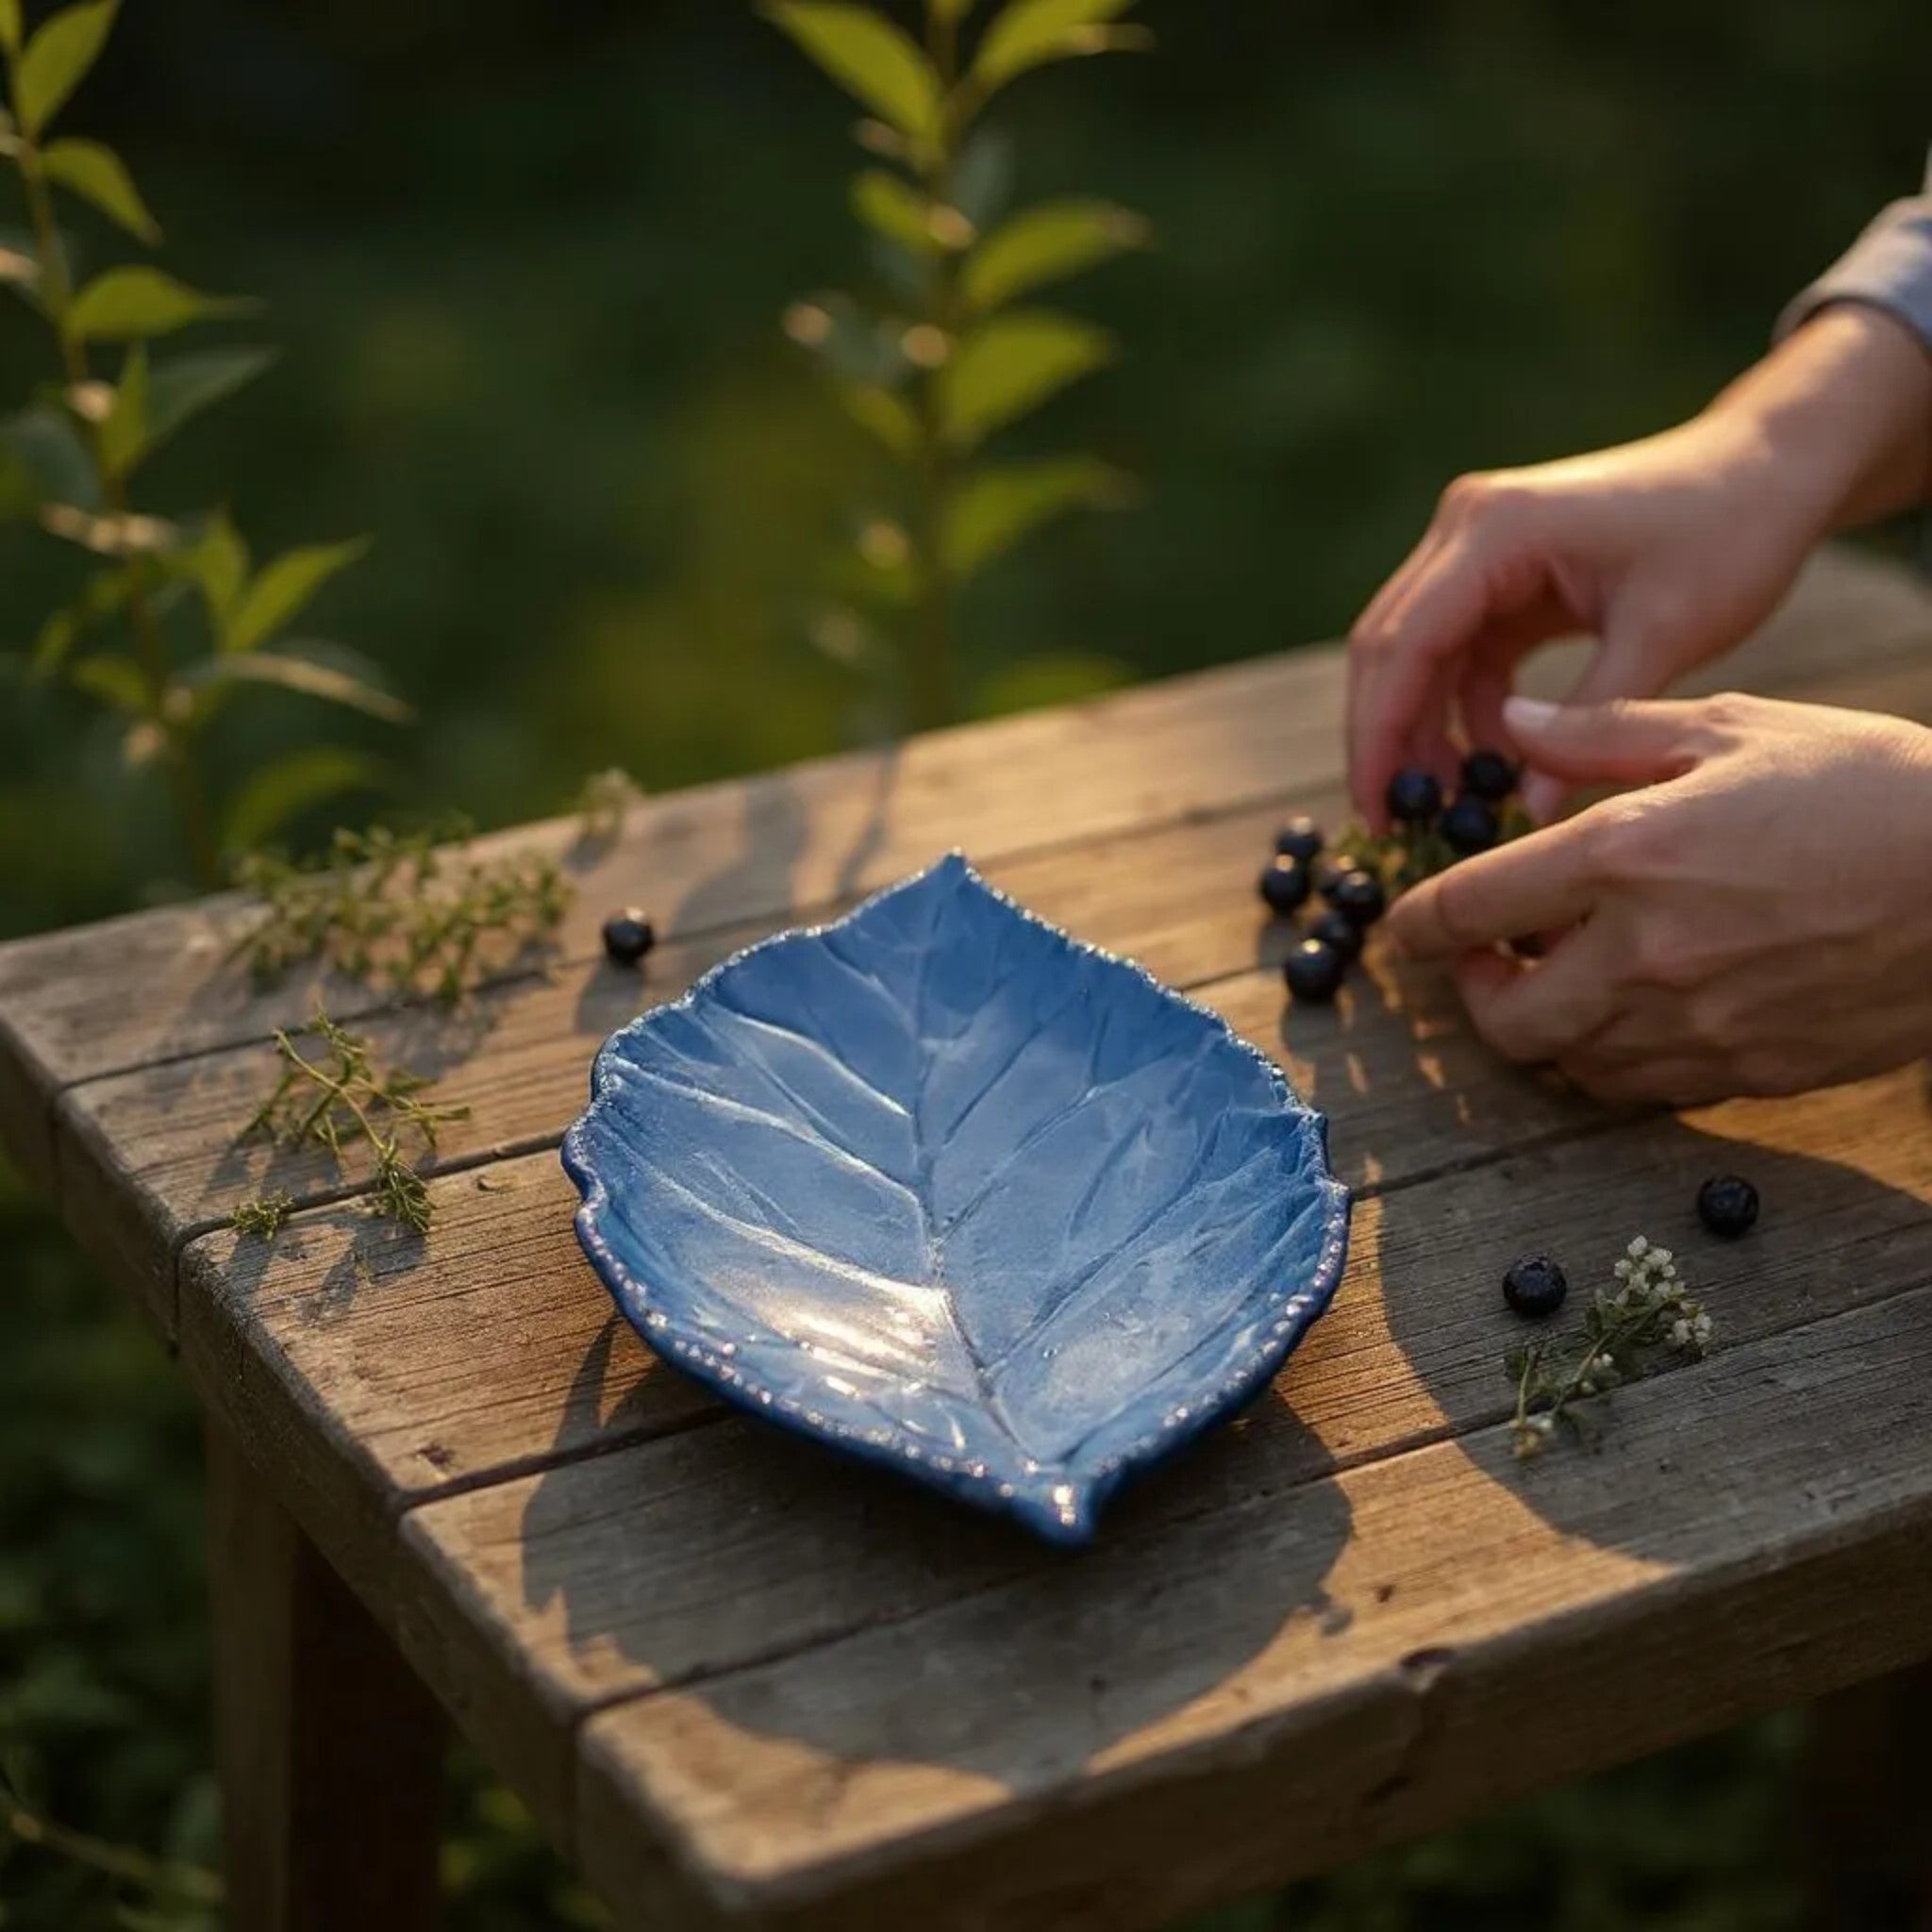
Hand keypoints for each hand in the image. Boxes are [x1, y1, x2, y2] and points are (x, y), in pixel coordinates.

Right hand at [1346, 423, 1819, 828]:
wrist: (1770, 468)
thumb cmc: (1730, 534)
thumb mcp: (1663, 637)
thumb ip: (1589, 727)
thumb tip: (1525, 820)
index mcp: (1494, 529)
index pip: (1402, 645)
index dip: (1380, 737)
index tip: (1377, 813)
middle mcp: (1466, 528)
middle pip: (1387, 650)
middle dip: (1384, 742)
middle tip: (1392, 825)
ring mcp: (1477, 548)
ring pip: (1415, 657)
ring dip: (1424, 733)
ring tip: (1448, 808)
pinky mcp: (1499, 574)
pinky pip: (1458, 655)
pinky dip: (1467, 714)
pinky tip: (1492, 767)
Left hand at [1387, 691, 1931, 1105]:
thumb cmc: (1867, 785)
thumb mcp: (1732, 728)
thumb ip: (1605, 734)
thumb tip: (1513, 726)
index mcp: (1625, 856)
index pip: (1467, 909)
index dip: (1415, 925)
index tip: (1404, 927)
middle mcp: (1644, 955)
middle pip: (1503, 1022)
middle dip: (1477, 995)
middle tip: (1491, 959)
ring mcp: (1696, 1026)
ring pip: (1567, 1063)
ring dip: (1546, 1027)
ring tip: (1569, 976)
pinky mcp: (1747, 1072)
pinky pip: (1642, 1087)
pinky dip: (1616, 1057)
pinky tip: (1642, 1007)